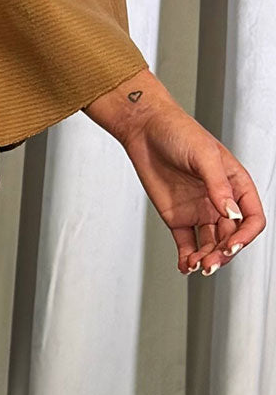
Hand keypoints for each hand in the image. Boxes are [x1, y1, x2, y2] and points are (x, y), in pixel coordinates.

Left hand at [118, 96, 265, 274]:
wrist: (143, 127)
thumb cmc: (178, 131)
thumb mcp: (203, 154)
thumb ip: (218, 186)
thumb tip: (231, 214)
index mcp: (235, 184)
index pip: (251, 218)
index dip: (246, 235)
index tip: (233, 245)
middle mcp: (219, 201)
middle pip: (231, 237)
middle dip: (224, 253)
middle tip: (210, 262)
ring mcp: (198, 211)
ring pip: (210, 244)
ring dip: (206, 258)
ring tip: (196, 265)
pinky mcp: (177, 217)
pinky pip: (186, 243)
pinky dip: (187, 257)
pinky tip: (185, 266)